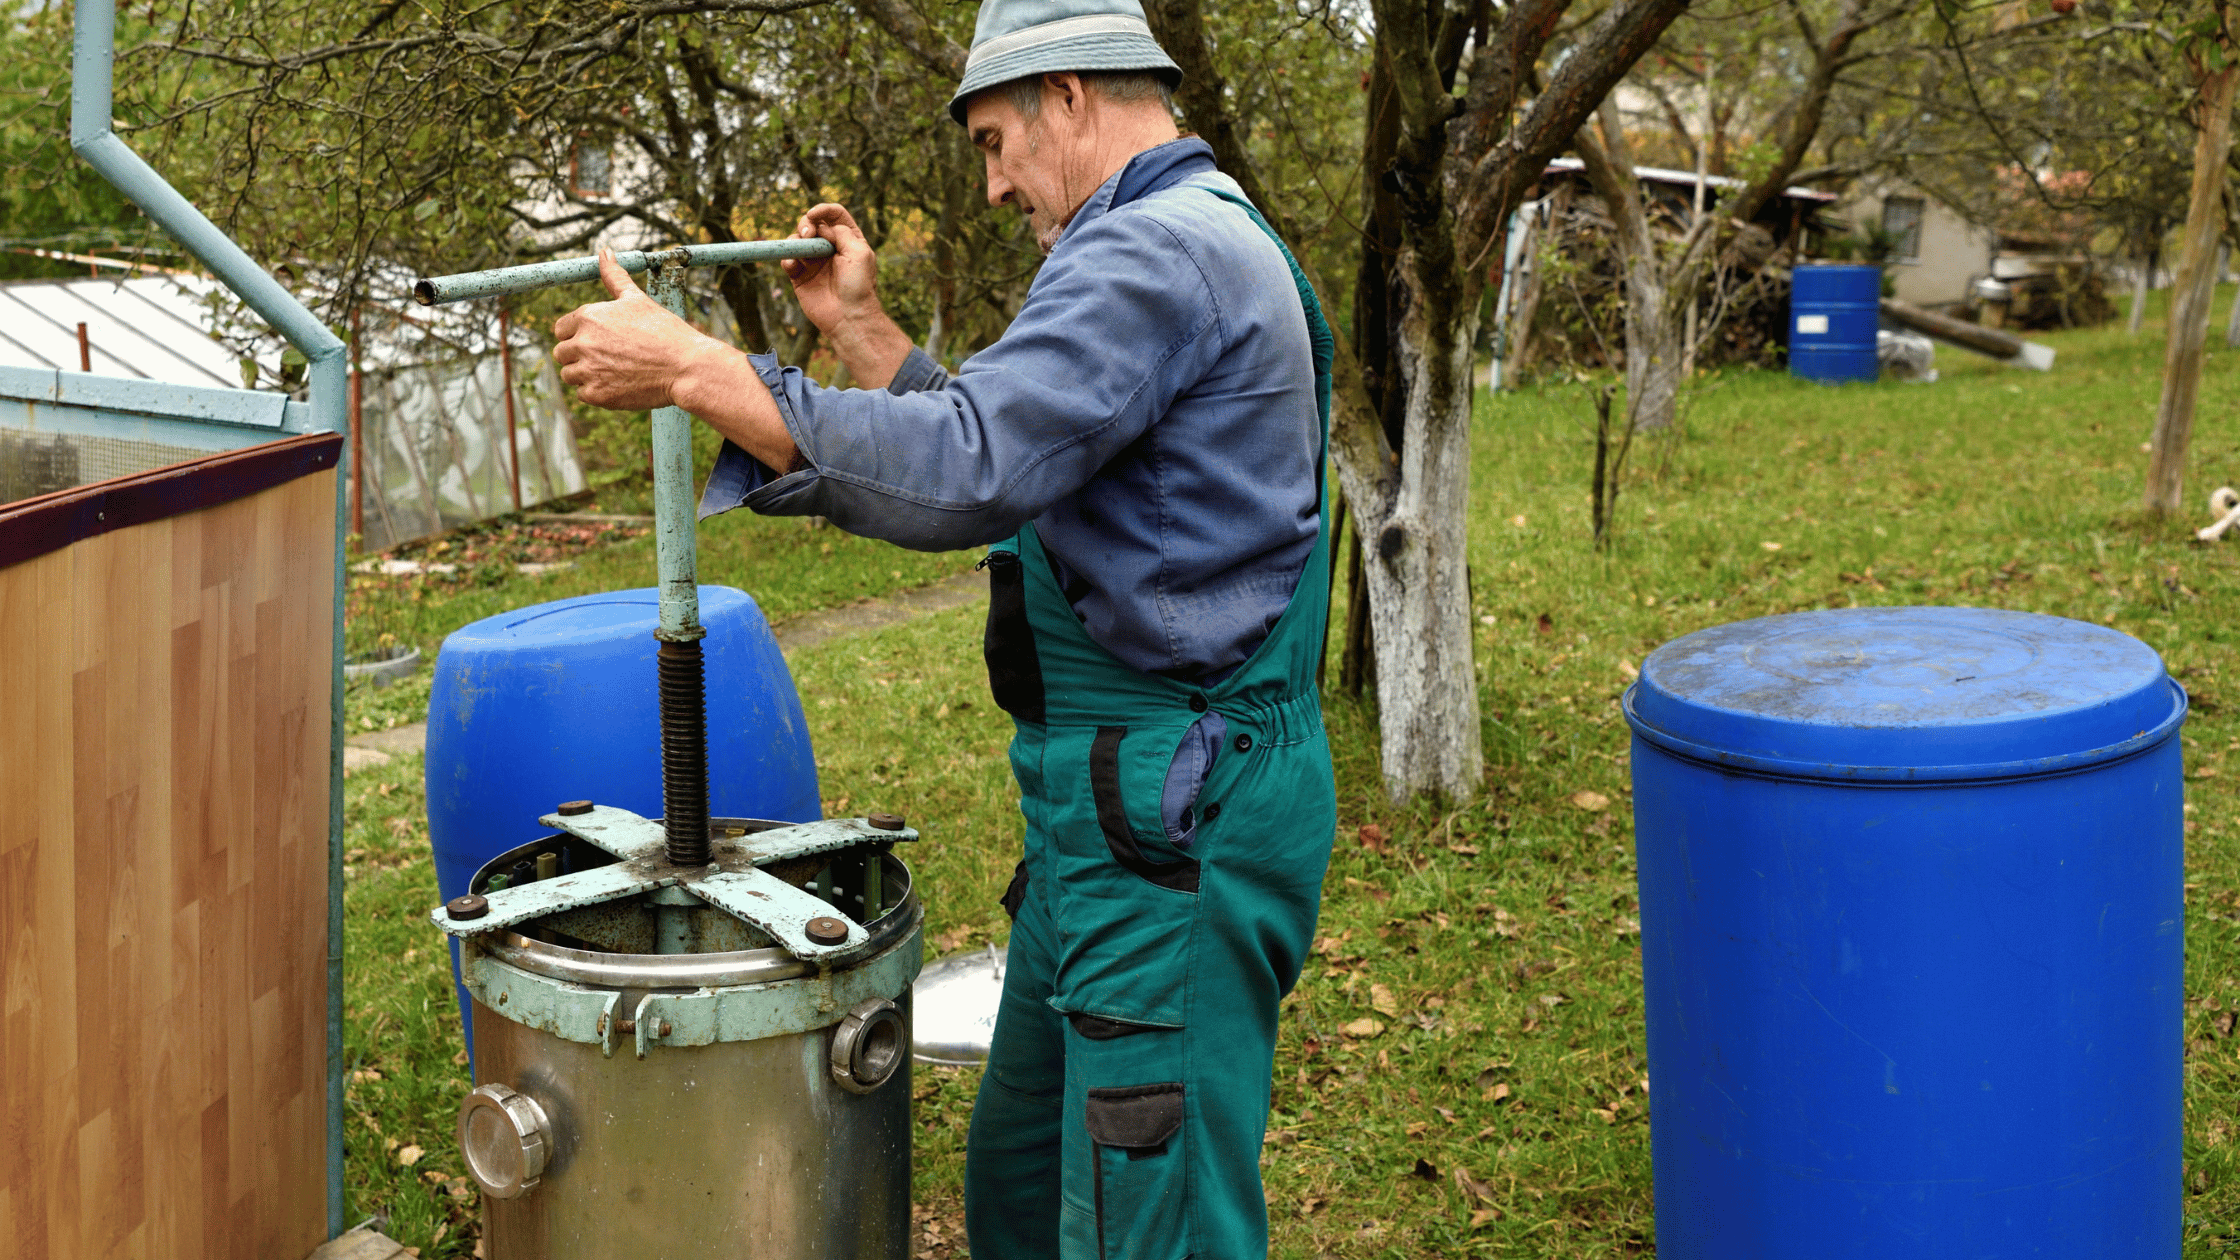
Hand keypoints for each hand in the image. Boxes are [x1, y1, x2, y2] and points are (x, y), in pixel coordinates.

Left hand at [554, 246, 726, 409]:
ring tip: (616, 371)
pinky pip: (583, 394)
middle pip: (562, 353)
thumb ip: (614, 277)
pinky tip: (621, 384)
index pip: (561, 328)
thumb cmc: (665, 330)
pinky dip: (598, 392)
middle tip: (610, 358)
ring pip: (570, 375)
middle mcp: (583, 342)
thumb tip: (604, 252)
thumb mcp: (637, 299)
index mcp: (588, 316)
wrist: (686, 366)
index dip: (578, 335)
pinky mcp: (597, 394)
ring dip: (587, 374)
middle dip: (580, 356)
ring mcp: (588, 370)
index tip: (599, 341)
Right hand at [783, 204, 883, 338]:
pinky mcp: (800, 276)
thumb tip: (822, 226)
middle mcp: (830, 248)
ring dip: (795, 240)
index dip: (823, 210)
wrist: (848, 316)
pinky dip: (787, 258)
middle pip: (812, 224)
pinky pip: (788, 260)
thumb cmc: (858, 285)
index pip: (835, 215)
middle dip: (806, 224)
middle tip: (808, 234)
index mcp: (849, 240)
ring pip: (797, 240)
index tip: (814, 214)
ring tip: (800, 252)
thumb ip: (841, 232)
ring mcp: (814, 262)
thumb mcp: (859, 252)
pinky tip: (792, 265)